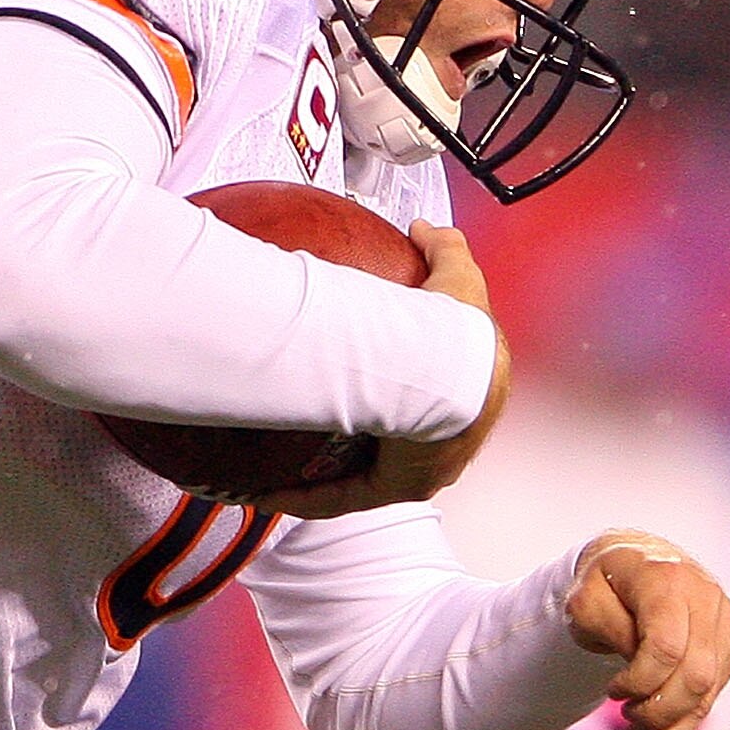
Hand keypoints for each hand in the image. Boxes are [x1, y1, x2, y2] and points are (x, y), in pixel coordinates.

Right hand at [257, 221, 507, 518]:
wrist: (458, 373)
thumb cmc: (462, 332)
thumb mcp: (455, 276)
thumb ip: (442, 248)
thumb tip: (423, 231)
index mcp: (461, 401)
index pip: (430, 406)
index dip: (400, 401)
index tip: (370, 398)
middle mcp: (443, 445)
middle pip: (393, 449)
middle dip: (357, 445)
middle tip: (316, 434)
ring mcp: (419, 470)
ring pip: (362, 477)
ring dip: (319, 478)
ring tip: (276, 472)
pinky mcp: (394, 487)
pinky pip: (340, 498)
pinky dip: (302, 497)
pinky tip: (266, 492)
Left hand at [567, 531, 729, 729]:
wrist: (637, 562)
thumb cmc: (604, 584)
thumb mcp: (586, 601)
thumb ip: (610, 634)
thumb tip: (642, 682)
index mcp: (668, 580)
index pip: (666, 648)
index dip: (639, 682)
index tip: (612, 691)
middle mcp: (708, 599)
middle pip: (695, 679)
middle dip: (655, 714)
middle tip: (623, 718)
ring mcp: (725, 623)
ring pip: (707, 697)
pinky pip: (711, 698)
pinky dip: (678, 727)